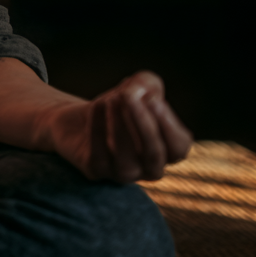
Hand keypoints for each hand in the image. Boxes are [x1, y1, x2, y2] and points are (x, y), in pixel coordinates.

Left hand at [47, 71, 192, 182]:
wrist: (78, 120)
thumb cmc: (117, 106)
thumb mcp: (136, 88)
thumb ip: (147, 84)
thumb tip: (142, 90)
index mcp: (165, 150)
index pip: (178, 147)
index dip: (168, 124)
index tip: (152, 98)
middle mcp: (147, 168)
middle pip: (154, 156)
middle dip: (144, 125)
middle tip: (130, 97)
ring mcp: (122, 173)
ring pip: (126, 160)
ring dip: (119, 126)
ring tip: (111, 98)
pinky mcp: (96, 170)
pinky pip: (99, 155)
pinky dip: (98, 128)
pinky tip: (97, 106)